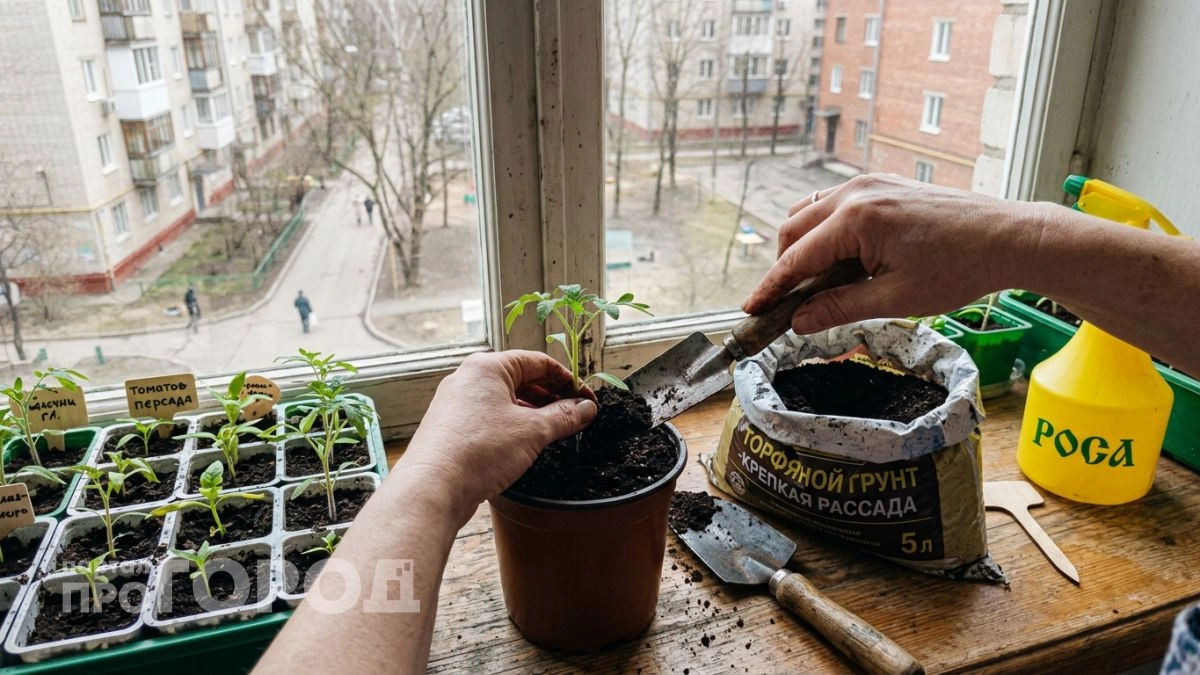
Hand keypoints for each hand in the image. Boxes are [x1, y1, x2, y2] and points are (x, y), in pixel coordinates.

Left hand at [397, 351, 597, 523]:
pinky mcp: (452, 427)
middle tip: (576, 417)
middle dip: (552, 397)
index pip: (539, 362)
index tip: (586, 400)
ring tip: (556, 431)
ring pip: (506, 400)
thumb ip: (564, 417)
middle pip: (522, 379)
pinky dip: (513, 425)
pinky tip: (527, 443)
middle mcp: (468, 379)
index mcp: (487, 367)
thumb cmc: (478, 451)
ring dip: (534, 413)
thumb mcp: (532, 432)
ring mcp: (457, 403)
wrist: (432, 487)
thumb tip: (586, 408)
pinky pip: (490, 417)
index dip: (568, 381)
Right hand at [742, 173, 1042, 332]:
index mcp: (857, 220)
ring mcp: (869, 183)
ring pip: (810, 213)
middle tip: (790, 305)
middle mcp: (856, 193)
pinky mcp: (882, 184)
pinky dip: (826, 232)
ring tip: (821, 285)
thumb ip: (841, 307)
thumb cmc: (960, 268)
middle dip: (785, 268)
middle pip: (793, 230)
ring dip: (804, 247)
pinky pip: (835, 204)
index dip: (771, 288)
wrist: (1008, 236)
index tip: (751, 310)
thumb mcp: (896, 299)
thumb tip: (800, 321)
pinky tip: (844, 260)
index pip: (796, 259)